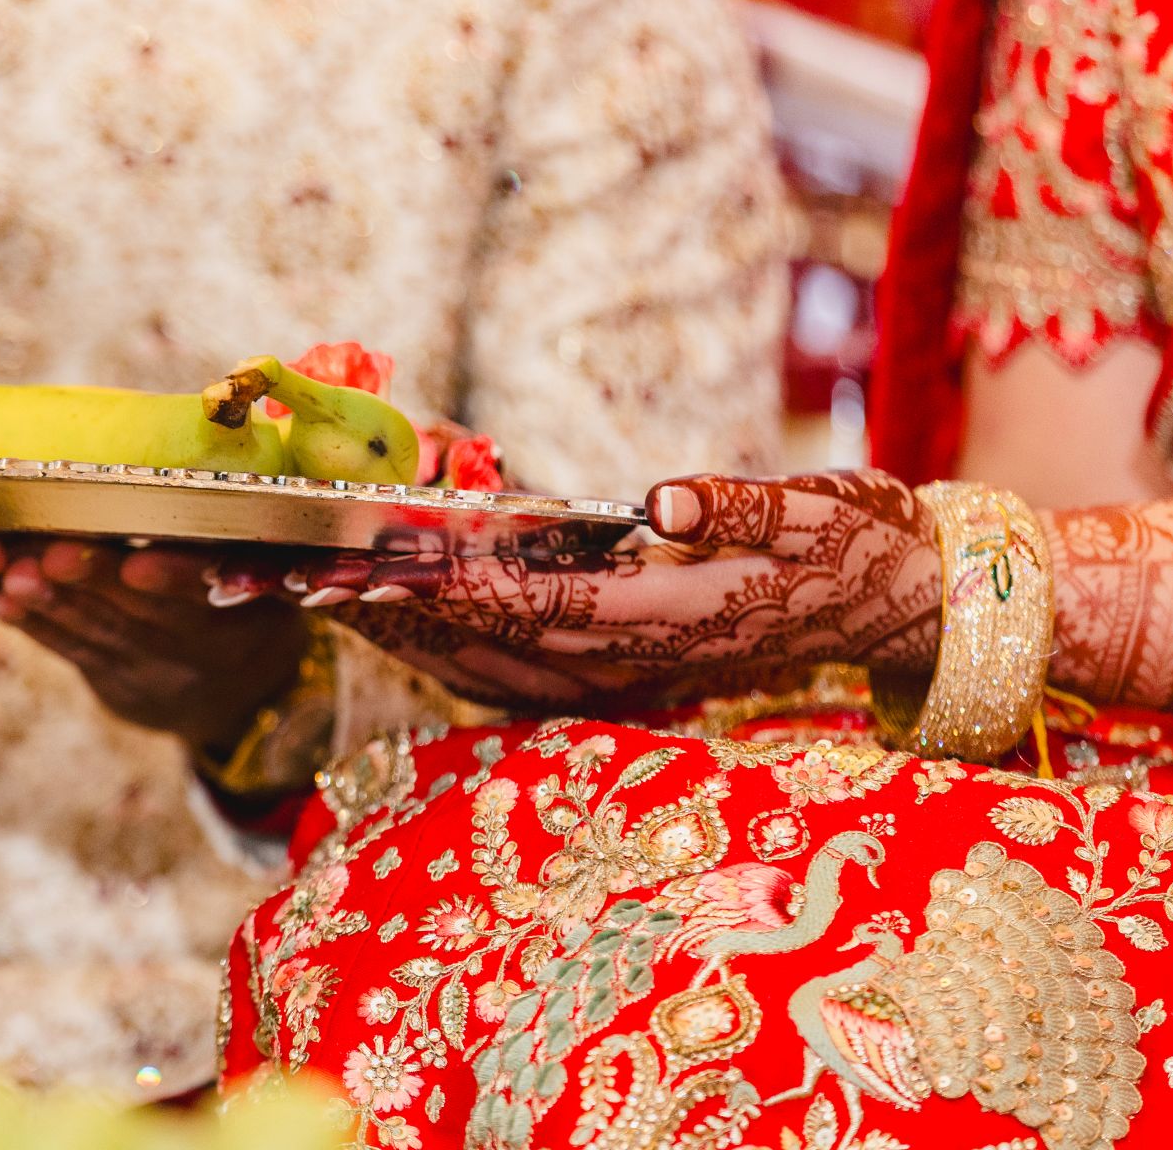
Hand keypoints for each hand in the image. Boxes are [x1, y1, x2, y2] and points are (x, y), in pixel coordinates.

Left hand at [0, 541, 310, 746]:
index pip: (211, 591)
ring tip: (16, 575)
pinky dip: (42, 628)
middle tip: (52, 555)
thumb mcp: (261, 575)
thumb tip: (170, 467)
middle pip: (147, 612)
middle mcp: (207, 646)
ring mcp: (162, 672)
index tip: (138, 565)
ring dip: (56, 602)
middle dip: (96, 580)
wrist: (239, 696)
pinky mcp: (122, 688)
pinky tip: (8, 605)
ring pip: (105, 632)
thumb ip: (225, 539)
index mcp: (247, 605)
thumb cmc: (241, 601)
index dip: (176, 579)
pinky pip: (79, 655)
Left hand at [287, 470, 942, 709]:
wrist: (897, 606)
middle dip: (372, 612)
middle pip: (472, 638)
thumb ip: (731, 504)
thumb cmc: (854, 545)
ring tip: (305, 604)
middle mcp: (623, 659)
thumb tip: (660, 496)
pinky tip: (391, 630)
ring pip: (477, 663)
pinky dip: (439, 651)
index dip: (426, 580)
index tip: (345, 565)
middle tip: (275, 584)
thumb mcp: (812, 510)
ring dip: (389, 636)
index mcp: (658, 614)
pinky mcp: (617, 672)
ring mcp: (617, 676)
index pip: (518, 597)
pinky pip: (508, 672)